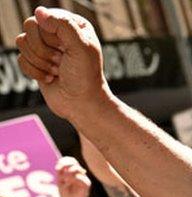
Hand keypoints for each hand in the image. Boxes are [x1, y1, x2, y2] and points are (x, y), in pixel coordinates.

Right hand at [16, 8, 109, 122]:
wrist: (82, 104)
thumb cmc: (85, 77)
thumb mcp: (80, 48)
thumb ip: (63, 26)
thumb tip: (39, 12)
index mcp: (72, 24)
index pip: (43, 18)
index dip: (50, 36)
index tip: (65, 50)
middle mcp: (58, 33)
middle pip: (30, 28)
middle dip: (44, 50)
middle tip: (61, 62)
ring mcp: (45, 47)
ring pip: (22, 42)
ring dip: (41, 62)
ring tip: (58, 71)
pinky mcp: (36, 62)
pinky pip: (20, 59)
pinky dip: (35, 72)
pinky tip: (50, 78)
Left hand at [55, 156, 91, 196]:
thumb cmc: (66, 195)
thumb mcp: (60, 182)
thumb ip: (61, 172)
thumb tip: (61, 164)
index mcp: (74, 173)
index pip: (71, 161)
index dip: (64, 160)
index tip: (57, 167)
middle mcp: (80, 175)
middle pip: (74, 163)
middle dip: (65, 164)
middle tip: (59, 170)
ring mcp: (84, 179)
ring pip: (77, 169)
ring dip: (68, 173)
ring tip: (64, 180)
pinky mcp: (87, 184)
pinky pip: (80, 177)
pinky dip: (72, 179)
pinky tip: (68, 183)